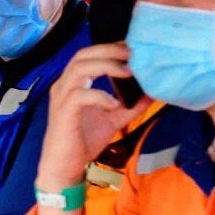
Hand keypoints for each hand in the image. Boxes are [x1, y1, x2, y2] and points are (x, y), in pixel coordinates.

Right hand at [38, 44, 152, 191]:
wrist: (64, 166)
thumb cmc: (83, 141)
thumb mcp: (113, 119)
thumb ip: (130, 105)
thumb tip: (153, 93)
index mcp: (72, 84)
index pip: (88, 55)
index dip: (110, 48)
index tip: (133, 49)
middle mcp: (63, 86)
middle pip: (82, 56)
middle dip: (109, 51)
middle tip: (133, 55)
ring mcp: (61, 98)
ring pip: (79, 70)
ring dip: (106, 67)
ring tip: (128, 73)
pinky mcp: (63, 113)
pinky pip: (80, 95)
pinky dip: (100, 96)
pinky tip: (114, 104)